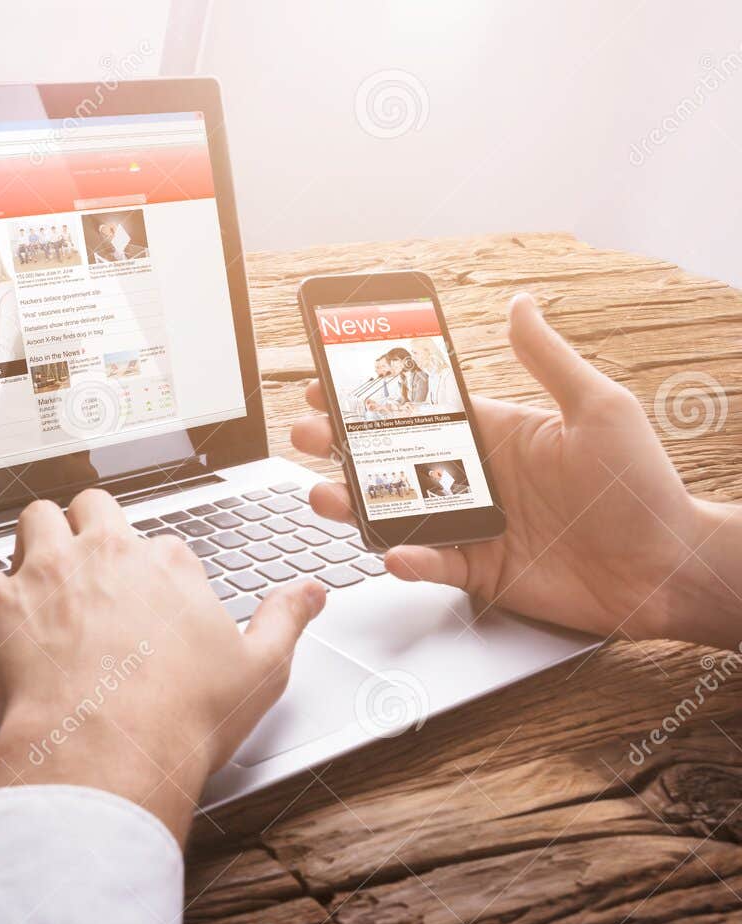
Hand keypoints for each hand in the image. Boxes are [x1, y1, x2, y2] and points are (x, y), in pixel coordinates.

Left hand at [0, 489, 325, 842]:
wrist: (108, 752)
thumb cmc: (180, 718)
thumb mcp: (261, 671)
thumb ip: (285, 621)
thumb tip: (310, 592)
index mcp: (166, 564)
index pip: (158, 544)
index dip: (152, 571)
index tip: (148, 599)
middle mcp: (105, 554)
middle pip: (93, 508)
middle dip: (90, 529)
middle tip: (89, 565)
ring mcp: (46, 574)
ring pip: (34, 519)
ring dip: (35, 539)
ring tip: (39, 573)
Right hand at [292, 293, 739, 645]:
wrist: (665, 567)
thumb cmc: (642, 486)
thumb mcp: (598, 408)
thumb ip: (548, 359)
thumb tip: (520, 304)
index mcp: (494, 433)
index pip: (417, 410)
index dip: (368, 398)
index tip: (326, 383)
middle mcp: (475, 478)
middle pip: (389, 460)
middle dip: (340, 447)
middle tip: (305, 435)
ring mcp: (472, 525)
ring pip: (394, 513)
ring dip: (354, 504)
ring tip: (324, 494)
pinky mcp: (478, 571)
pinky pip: (430, 564)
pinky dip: (408, 559)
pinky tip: (395, 550)